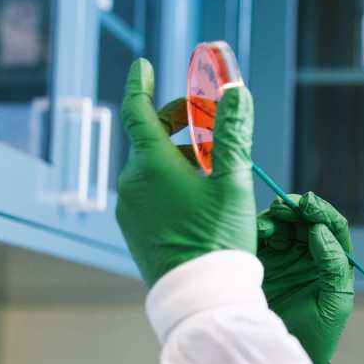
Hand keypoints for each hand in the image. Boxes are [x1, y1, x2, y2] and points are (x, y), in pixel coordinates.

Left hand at [116, 58, 256, 285]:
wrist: (201, 298)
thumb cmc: (219, 238)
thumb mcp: (233, 180)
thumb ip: (232, 132)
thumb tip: (234, 89)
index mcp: (150, 165)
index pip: (138, 111)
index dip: (140, 84)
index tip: (143, 65)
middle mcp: (131, 184)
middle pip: (150, 137)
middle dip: (179, 122)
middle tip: (210, 120)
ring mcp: (129, 209)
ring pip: (152, 166)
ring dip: (180, 154)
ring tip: (215, 166)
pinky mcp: (134, 230)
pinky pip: (149, 191)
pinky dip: (171, 180)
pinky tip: (200, 196)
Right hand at [258, 191, 353, 363]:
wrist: (284, 359)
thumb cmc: (317, 336)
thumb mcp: (335, 303)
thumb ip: (333, 266)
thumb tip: (320, 232)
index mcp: (332, 262)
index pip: (332, 228)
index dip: (323, 212)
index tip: (310, 206)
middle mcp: (309, 256)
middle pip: (305, 220)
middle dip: (298, 208)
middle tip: (286, 205)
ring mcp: (285, 258)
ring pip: (283, 224)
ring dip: (279, 215)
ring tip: (273, 216)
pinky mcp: (262, 264)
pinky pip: (262, 239)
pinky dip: (261, 228)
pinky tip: (260, 230)